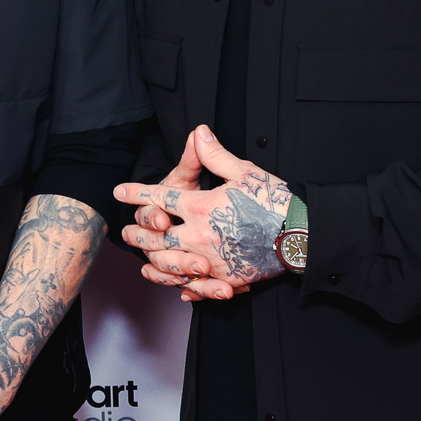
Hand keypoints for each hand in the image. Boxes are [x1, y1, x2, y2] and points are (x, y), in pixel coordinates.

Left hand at [116, 125, 293, 301]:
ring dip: (153, 262)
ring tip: (144, 260)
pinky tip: (178, 287)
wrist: (300, 234)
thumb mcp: (243, 171)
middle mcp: (200, 235)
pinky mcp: (227, 278)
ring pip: (171, 264)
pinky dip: (184, 286)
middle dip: (139, 233)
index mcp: (201, 206)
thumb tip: (198, 132)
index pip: (160, 198)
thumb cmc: (273, 200)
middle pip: (158, 236)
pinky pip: (197, 285)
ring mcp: (212, 260)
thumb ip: (214, 155)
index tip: (120, 191)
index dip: (137, 193)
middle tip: (126, 233)